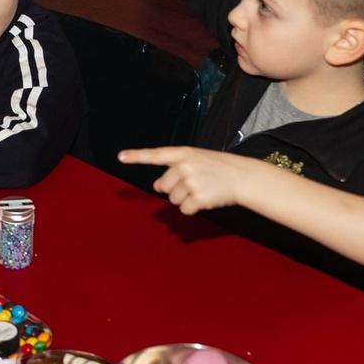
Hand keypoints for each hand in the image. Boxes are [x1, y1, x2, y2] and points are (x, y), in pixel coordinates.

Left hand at [119, 146, 259, 214]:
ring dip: (185, 198)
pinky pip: (184, 210)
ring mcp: (190, 181)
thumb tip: (157, 186)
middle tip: (195, 183)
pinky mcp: (197, 197)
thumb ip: (175, 169)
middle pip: (163, 186)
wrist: (242, 176)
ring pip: (173, 199)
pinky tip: (205, 199)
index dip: (137, 156)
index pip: (156, 154)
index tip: (121, 157)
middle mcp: (184, 166)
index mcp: (183, 153)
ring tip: (203, 189)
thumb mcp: (197, 160)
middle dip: (175, 188)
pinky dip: (193, 208)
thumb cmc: (218, 168)